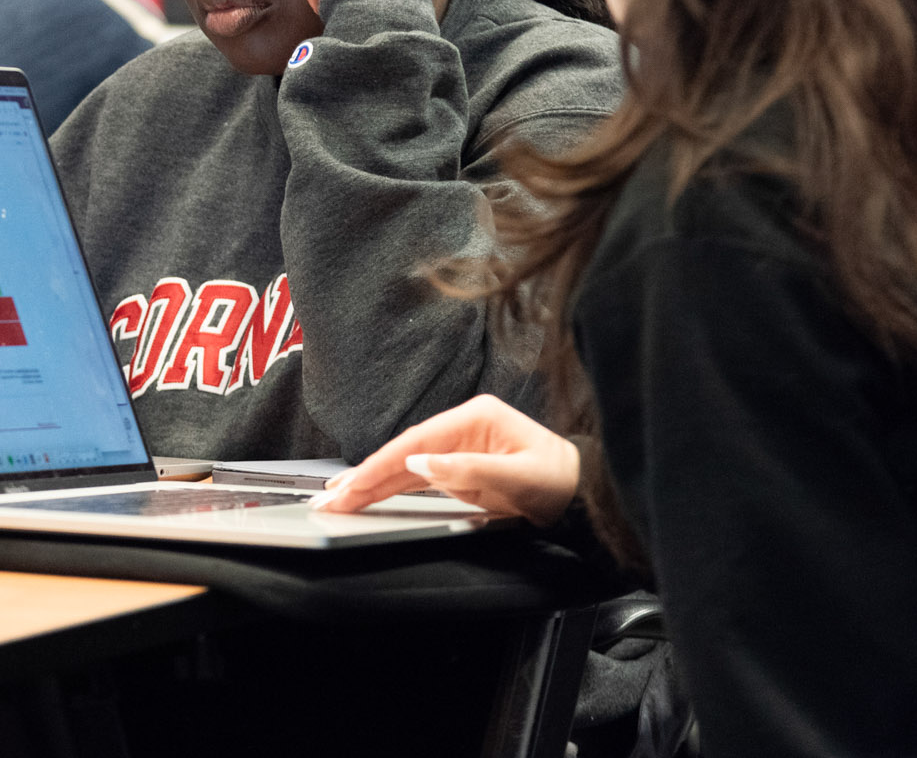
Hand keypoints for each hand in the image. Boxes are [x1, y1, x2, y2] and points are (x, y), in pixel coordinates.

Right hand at [308, 394, 580, 524]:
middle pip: (403, 452)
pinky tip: (366, 495)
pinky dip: (389, 488)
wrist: (585, 497)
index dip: (382, 464)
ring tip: (337, 498)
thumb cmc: (561, 482)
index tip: (355, 484)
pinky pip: (415, 479)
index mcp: (476, 418)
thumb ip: (467, 471)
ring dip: (371, 483)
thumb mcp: (519, 477)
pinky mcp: (459, 470)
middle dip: (365, 475)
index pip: (416, 441)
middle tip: (331, 498)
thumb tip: (420, 464)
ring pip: (404, 466)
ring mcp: (459, 449)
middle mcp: (462, 429)